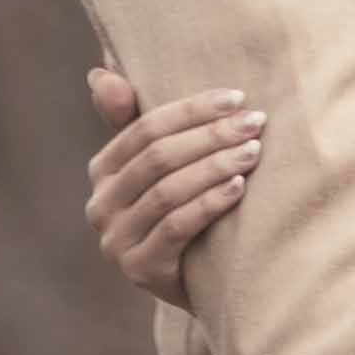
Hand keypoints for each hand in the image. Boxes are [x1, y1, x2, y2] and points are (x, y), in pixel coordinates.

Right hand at [84, 63, 265, 302]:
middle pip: (159, 158)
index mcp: (102, 170)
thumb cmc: (182, 206)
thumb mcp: (159, 164)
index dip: (193, 109)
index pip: (145, 128)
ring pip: (168, 191)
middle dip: (211, 135)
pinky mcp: (138, 270)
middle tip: (255, 122)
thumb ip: (133, 119)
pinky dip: (209, 202)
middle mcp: (100, 206)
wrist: (198, 280)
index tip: (238, 97)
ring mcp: (116, 242)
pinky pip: (176, 227)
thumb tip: (99, 74)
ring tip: (253, 151)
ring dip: (216, 166)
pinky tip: (238, 187)